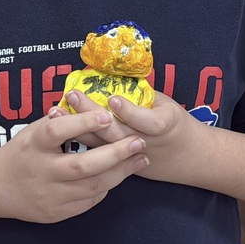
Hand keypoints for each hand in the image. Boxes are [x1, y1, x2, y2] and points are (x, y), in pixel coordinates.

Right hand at [0, 107, 148, 223]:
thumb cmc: (20, 153)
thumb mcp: (32, 131)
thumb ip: (57, 121)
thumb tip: (87, 104)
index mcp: (33, 145)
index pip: (57, 132)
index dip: (82, 123)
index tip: (107, 115)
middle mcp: (41, 172)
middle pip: (81, 166)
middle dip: (115, 154)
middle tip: (138, 142)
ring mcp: (49, 196)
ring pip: (92, 187)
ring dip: (120, 172)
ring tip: (140, 158)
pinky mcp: (56, 213)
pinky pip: (88, 201)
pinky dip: (106, 187)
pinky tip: (120, 175)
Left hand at [53, 90, 192, 182]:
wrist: (188, 158)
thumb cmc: (176, 124)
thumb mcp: (167, 105)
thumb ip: (142, 96)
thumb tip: (112, 77)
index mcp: (163, 126)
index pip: (146, 121)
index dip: (129, 111)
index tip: (112, 98)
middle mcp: (145, 144)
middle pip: (116, 133)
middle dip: (91, 114)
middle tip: (72, 95)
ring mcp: (131, 158)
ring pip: (101, 145)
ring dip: (77, 128)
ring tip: (56, 112)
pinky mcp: (120, 167)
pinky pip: (97, 153)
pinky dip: (79, 140)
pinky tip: (60, 130)